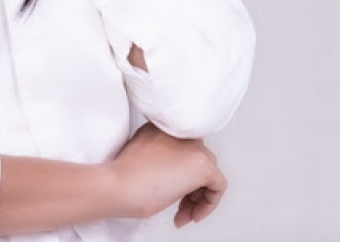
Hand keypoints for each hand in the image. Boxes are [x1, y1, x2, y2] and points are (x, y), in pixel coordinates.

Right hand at [106, 123, 226, 226]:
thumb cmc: (123, 176)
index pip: (182, 149)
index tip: (171, 188)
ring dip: (197, 197)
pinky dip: (208, 204)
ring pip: (208, 172)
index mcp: (162, 126)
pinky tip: (192, 214)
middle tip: (179, 205)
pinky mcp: (203, 165)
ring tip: (183, 214)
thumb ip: (159, 154)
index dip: (178, 173)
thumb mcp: (139, 154)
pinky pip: (217, 186)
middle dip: (190, 186)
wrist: (121, 184)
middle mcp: (179, 132)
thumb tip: (171, 172)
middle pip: (196, 159)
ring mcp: (193, 146)